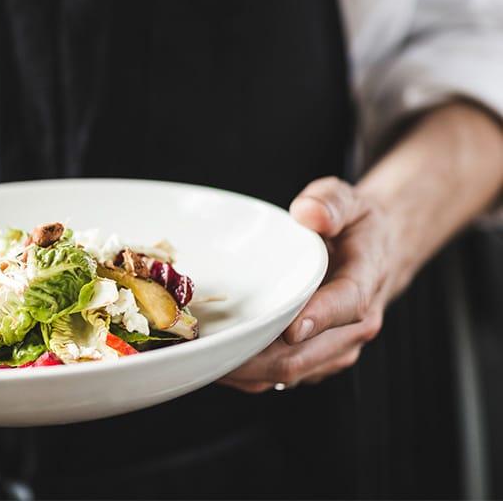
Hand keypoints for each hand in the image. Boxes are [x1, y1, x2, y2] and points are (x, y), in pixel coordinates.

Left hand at [219, 177, 393, 391]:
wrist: (377, 256)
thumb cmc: (353, 227)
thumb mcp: (348, 201)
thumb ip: (330, 203)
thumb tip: (308, 213)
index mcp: (364, 283)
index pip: (346, 305)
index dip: (317, 318)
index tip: (288, 327)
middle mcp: (354, 327)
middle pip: (305, 354)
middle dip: (256, 357)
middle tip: (210, 347)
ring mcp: (335, 350)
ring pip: (289, 372)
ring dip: (245, 370)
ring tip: (201, 356)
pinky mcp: (316, 361)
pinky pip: (280, 376)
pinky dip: (247, 374)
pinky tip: (213, 360)